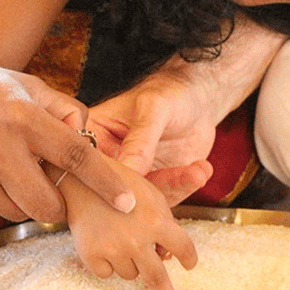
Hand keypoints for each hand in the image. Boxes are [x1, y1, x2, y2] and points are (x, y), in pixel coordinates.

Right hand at [0, 51, 136, 222]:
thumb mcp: (21, 83)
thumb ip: (60, 107)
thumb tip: (87, 131)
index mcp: (23, 118)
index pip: (76, 156)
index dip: (105, 181)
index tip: (128, 201)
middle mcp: (0, 150)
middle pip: (48, 204)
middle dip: (61, 206)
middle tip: (60, 191)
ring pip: (20, 211)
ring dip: (29, 202)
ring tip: (17, 172)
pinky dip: (1, 197)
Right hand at [58, 160, 198, 289]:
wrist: (79, 179)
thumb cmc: (121, 186)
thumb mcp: (151, 196)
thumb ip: (165, 223)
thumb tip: (168, 258)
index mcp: (156, 221)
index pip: (183, 248)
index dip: (189, 258)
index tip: (189, 265)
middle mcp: (136, 239)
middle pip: (157, 279)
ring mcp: (112, 249)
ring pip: (131, 275)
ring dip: (131, 263)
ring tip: (119, 237)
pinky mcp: (91, 256)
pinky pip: (107, 274)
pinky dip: (108, 263)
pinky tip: (102, 241)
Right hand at [89, 17, 283, 176]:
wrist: (200, 99)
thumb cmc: (170, 92)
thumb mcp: (153, 108)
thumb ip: (140, 140)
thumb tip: (128, 172)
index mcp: (94, 134)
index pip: (89, 162)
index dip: (103, 178)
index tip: (125, 185)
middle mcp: (109, 159)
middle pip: (112, 189)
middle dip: (140, 193)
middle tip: (165, 186)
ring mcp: (133, 175)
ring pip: (142, 198)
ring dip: (172, 186)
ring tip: (195, 172)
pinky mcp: (157, 184)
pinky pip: (167, 195)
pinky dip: (185, 185)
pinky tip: (200, 170)